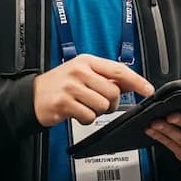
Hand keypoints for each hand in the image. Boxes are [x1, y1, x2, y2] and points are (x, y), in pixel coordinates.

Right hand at [33, 55, 154, 128]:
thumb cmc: (60, 84)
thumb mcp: (83, 73)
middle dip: (111, 103)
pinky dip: (86, 119)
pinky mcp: (64, 103)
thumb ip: (105, 77)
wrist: (31, 95)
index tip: (148, 90)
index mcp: (87, 61)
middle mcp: (79, 71)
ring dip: (97, 112)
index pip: (119, 70)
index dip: (137, 81)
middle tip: (100, 103)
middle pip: (113, 92)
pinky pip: (89, 117)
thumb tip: (131, 84)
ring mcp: (71, 87)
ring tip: (85, 106)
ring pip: (102, 106)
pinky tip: (76, 113)